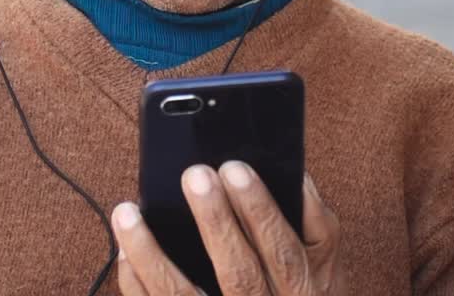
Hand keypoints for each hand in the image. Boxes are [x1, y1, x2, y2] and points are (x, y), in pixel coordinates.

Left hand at [114, 163, 344, 294]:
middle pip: (238, 274)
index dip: (260, 211)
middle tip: (194, 176)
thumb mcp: (328, 270)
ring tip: (128, 212)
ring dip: (151, 253)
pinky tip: (124, 253)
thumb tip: (295, 174)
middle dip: (215, 222)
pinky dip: (137, 284)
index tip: (235, 169)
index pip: (282, 253)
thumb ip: (317, 225)